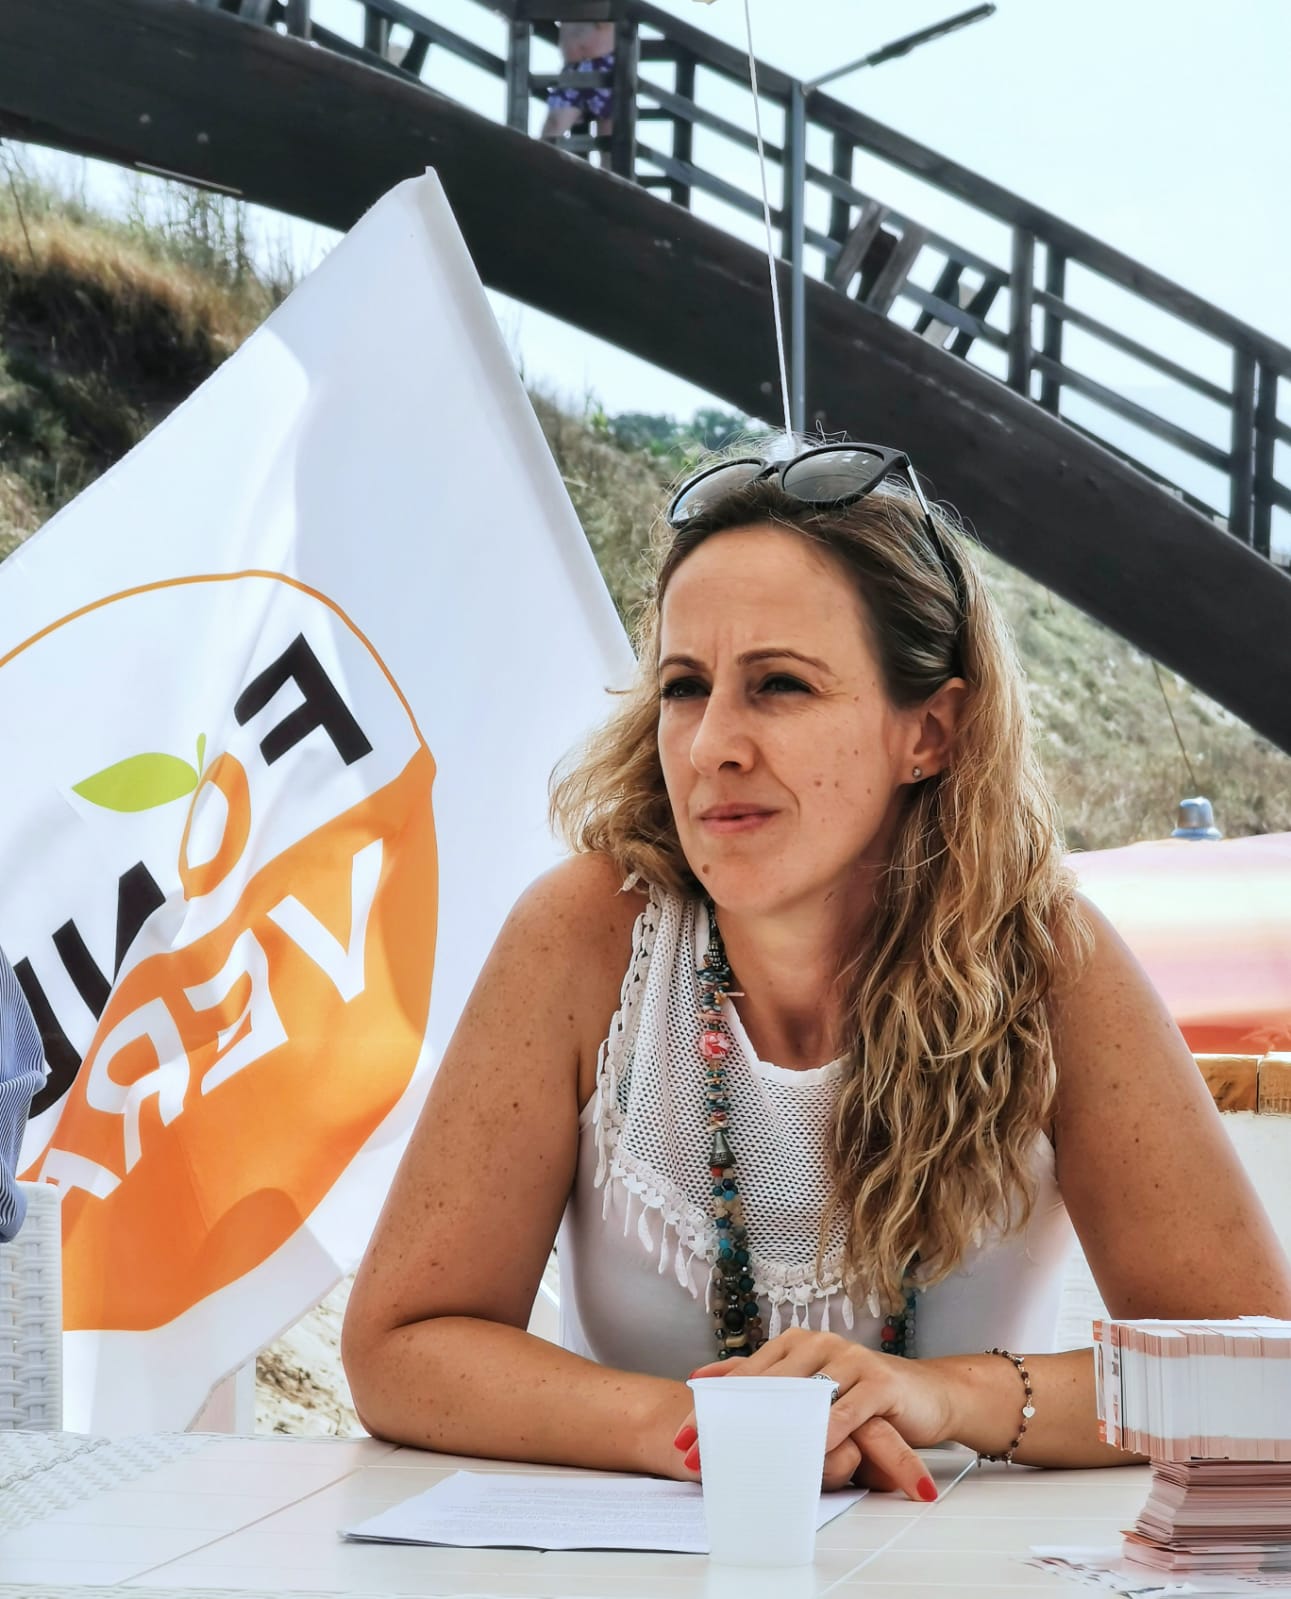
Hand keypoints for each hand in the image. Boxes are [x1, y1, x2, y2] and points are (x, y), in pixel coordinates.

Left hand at [672, 1327, 953, 1497]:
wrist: (926, 1394)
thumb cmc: (860, 1394)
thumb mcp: (808, 1386)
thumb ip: (761, 1379)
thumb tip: (701, 1378)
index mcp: (795, 1343)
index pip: (745, 1375)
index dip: (713, 1407)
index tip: (684, 1436)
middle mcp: (819, 1344)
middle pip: (767, 1386)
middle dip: (732, 1424)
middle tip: (705, 1455)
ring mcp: (851, 1359)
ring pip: (804, 1396)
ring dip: (775, 1431)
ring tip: (749, 1458)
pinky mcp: (881, 1381)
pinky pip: (849, 1409)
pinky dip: (829, 1430)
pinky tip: (812, 1450)